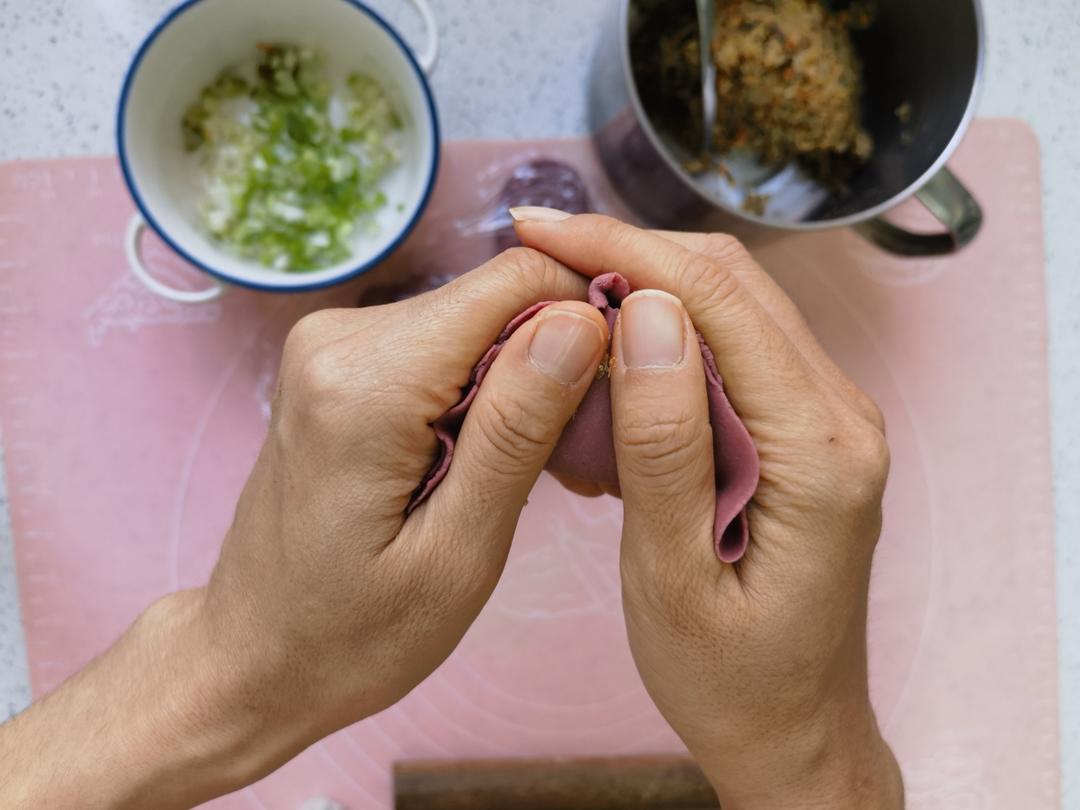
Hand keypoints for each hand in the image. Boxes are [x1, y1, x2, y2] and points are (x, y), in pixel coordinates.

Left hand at [0, 247, 608, 808]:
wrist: (253, 655)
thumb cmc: (356, 633)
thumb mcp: (458, 552)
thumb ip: (517, 429)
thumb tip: (580, 320)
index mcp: (366, 381)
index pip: (515, 282)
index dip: (585, 317)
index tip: (615, 390)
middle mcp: (337, 336)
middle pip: (494, 298)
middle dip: (551, 358)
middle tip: (563, 458)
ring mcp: (329, 341)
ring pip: (472, 317)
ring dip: (516, 378)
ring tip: (511, 471)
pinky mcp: (336, 358)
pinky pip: (439, 341)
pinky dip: (477, 386)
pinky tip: (475, 457)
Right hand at [514, 212, 902, 809]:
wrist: (792, 731)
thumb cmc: (728, 676)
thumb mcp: (672, 577)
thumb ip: (664, 447)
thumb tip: (647, 314)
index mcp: (820, 450)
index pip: (719, 301)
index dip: (623, 249)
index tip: (538, 231)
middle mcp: (841, 415)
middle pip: (735, 284)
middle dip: (631, 249)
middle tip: (537, 248)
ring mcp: (828, 418)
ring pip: (736, 304)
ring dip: (648, 281)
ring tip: (562, 284)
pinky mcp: (804, 430)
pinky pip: (736, 346)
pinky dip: (668, 326)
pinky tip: (610, 343)